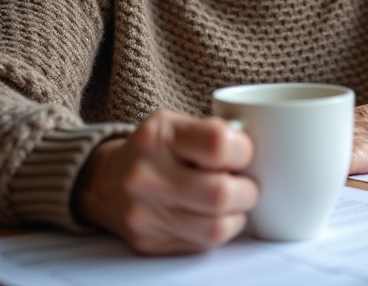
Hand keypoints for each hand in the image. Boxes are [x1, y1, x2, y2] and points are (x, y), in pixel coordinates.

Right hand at [74, 110, 257, 254]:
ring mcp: (144, 213)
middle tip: (244, 184)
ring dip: (237, 215)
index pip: (219, 144)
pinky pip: (202, 244)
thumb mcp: (177, 124)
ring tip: (232, 202)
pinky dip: (218, 230)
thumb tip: (262, 151)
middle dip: (246, 191)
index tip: (242, 154)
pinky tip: (212, 215)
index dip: (244, 152)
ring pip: (216, 227)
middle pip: (220, 193)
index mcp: (159, 136)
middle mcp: (145, 175)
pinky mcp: (148, 242)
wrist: (104, 180)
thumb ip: (214, 132)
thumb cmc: (155, 150)